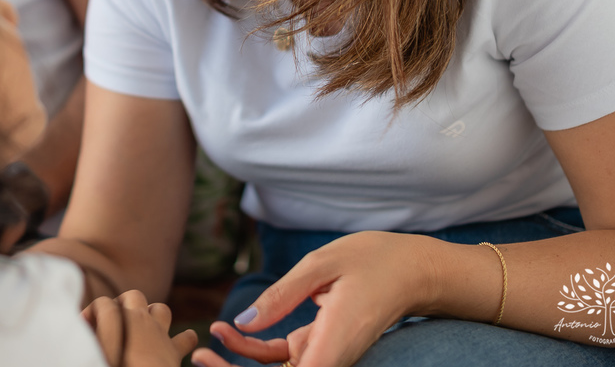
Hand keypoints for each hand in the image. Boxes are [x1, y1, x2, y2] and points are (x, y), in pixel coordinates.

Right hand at [82, 290, 199, 366]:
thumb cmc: (116, 364)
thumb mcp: (98, 350)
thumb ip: (93, 336)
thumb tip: (83, 330)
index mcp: (120, 318)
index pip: (102, 304)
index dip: (90, 314)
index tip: (83, 329)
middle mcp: (142, 320)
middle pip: (133, 296)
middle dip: (124, 305)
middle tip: (113, 322)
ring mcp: (161, 334)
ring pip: (161, 309)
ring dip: (152, 316)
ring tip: (142, 330)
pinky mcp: (175, 352)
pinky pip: (187, 338)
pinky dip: (184, 340)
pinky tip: (176, 345)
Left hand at [191, 232, 441, 366]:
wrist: (414, 268)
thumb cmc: (374, 259)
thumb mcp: (322, 264)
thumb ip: (282, 294)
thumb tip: (242, 322)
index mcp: (336, 342)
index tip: (215, 362)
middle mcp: (333, 358)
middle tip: (200, 356)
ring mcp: (327, 355)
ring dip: (239, 363)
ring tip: (206, 341)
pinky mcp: (321, 346)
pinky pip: (283, 358)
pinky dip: (254, 350)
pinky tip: (226, 329)